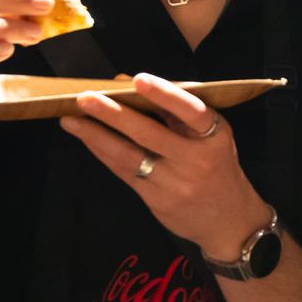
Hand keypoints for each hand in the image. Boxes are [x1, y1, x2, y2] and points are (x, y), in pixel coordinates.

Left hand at [60, 74, 268, 260]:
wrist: (230, 222)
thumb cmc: (216, 168)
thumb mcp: (211, 138)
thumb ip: (175, 112)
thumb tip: (125, 83)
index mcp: (215, 136)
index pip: (190, 111)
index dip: (164, 95)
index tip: (138, 79)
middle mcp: (197, 160)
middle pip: (149, 133)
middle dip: (113, 114)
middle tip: (85, 98)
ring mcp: (176, 183)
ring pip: (129, 155)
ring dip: (97, 136)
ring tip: (71, 120)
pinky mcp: (158, 200)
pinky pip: (125, 172)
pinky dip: (103, 153)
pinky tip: (88, 140)